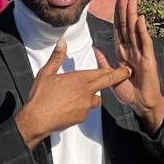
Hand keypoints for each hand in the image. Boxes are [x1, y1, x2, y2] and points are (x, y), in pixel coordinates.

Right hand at [15, 40, 131, 149]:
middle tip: (126, 73)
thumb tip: (62, 43)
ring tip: (82, 94)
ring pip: (97, 99)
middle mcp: (87, 92)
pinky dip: (82, 108)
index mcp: (80, 79)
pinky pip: (87, 110)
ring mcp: (86, 106)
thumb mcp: (46, 73)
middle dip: (118, 76)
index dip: (112, 69)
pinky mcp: (82, 117)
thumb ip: (57, 58)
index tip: (122, 68)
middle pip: (107, 82)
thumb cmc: (41, 97)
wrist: (37, 119)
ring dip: (93, 95)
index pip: (101, 72)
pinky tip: (71, 106)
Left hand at [94, 0, 163, 134]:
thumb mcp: (112, 76)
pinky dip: (142, 31)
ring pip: (135, 30)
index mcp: (123, 51)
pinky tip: (140, 19)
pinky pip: (145, 43)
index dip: (117, 14)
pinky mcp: (148, 59)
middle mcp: (132, 49)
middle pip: (127, 25)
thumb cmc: (129, 92)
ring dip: (133, 14)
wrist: (142, 103)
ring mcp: (141, 53)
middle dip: (125, 9)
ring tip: (133, 0)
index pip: (119, 29)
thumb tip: (95, 47)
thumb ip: (104, 62)